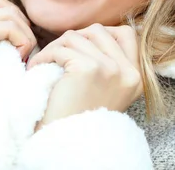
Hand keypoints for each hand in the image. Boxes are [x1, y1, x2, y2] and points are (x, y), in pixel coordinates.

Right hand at [0, 0, 35, 121]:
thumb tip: (13, 0)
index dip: (10, 15)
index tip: (18, 40)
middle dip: (18, 20)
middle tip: (25, 46)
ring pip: (5, 11)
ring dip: (23, 31)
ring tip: (22, 53)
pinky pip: (7, 25)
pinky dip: (21, 39)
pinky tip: (19, 57)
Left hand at [27, 24, 142, 127]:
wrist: (66, 144)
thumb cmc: (78, 116)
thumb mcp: (107, 88)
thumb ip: (110, 61)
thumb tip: (95, 30)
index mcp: (137, 77)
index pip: (126, 33)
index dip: (102, 33)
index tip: (81, 47)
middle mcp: (128, 72)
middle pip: (98, 30)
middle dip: (74, 39)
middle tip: (58, 55)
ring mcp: (110, 69)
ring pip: (76, 36)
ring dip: (55, 47)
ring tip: (46, 63)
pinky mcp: (88, 69)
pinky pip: (61, 48)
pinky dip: (44, 56)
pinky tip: (38, 69)